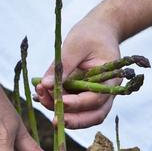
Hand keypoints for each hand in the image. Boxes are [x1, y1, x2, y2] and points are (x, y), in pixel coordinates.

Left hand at [35, 9, 121, 128]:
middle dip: (72, 120)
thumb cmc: (90, 34)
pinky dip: (57, 104)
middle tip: (53, 120)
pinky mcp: (83, 95)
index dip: (77, 104)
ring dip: (62, 112)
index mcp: (110, 79)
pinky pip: (72, 106)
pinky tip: (41, 96)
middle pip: (93, 115)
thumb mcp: (75, 45)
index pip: (95, 99)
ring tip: (41, 97)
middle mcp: (106, 92)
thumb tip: (45, 85)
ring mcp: (95, 96)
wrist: (99, 30)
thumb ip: (62, 66)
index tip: (59, 101)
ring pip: (83, 115)